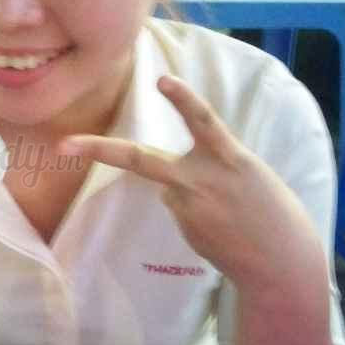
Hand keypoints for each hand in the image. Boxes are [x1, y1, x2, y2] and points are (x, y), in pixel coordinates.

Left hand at [59, 76, 324, 295]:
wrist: (280, 264)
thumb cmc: (274, 213)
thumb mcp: (250, 175)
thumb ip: (212, 165)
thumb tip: (171, 184)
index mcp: (230, 158)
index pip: (203, 119)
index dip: (182, 99)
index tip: (162, 79)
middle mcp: (202, 180)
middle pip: (140, 159)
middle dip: (99, 149)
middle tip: (65, 145)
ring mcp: (188, 207)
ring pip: (170, 187)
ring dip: (189, 192)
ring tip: (227, 215)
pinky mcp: (184, 228)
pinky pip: (180, 208)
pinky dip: (195, 212)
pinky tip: (221, 228)